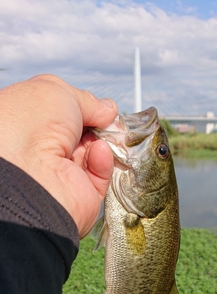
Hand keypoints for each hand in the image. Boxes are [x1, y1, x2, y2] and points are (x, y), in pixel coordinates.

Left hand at [0, 74, 117, 237]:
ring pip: (92, 155)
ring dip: (102, 142)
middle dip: (96, 126)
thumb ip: (87, 101)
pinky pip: (99, 176)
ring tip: (105, 136)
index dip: (80, 109)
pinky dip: (103, 162)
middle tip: (108, 120)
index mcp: (26, 126)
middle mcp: (39, 151)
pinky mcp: (79, 195)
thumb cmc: (32, 125)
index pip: (59, 116)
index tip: (98, 107)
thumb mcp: (58, 92)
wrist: (31, 175)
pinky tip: (100, 152)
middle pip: (79, 136)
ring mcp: (59, 175)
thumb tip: (107, 110)